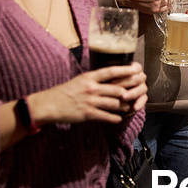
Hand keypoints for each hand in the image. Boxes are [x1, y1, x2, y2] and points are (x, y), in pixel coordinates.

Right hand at [30, 63, 145, 124]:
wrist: (49, 104)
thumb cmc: (65, 91)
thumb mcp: (80, 79)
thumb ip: (95, 79)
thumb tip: (111, 77)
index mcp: (90, 77)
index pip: (111, 71)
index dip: (125, 70)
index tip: (136, 69)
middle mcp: (91, 88)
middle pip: (118, 89)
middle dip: (130, 92)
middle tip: (137, 93)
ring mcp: (90, 101)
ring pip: (115, 104)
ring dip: (124, 106)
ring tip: (129, 107)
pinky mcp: (88, 114)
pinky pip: (107, 116)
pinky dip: (115, 118)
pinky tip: (119, 118)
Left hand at [104, 62, 147, 113]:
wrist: (109, 100)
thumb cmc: (106, 86)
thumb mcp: (106, 78)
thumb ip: (107, 74)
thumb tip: (101, 70)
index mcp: (132, 69)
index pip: (134, 67)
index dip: (125, 71)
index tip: (116, 74)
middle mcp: (139, 77)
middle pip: (137, 77)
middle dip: (126, 82)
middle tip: (116, 86)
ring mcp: (142, 87)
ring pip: (142, 88)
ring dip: (133, 93)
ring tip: (124, 97)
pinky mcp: (142, 98)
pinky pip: (144, 100)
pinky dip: (140, 104)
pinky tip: (134, 107)